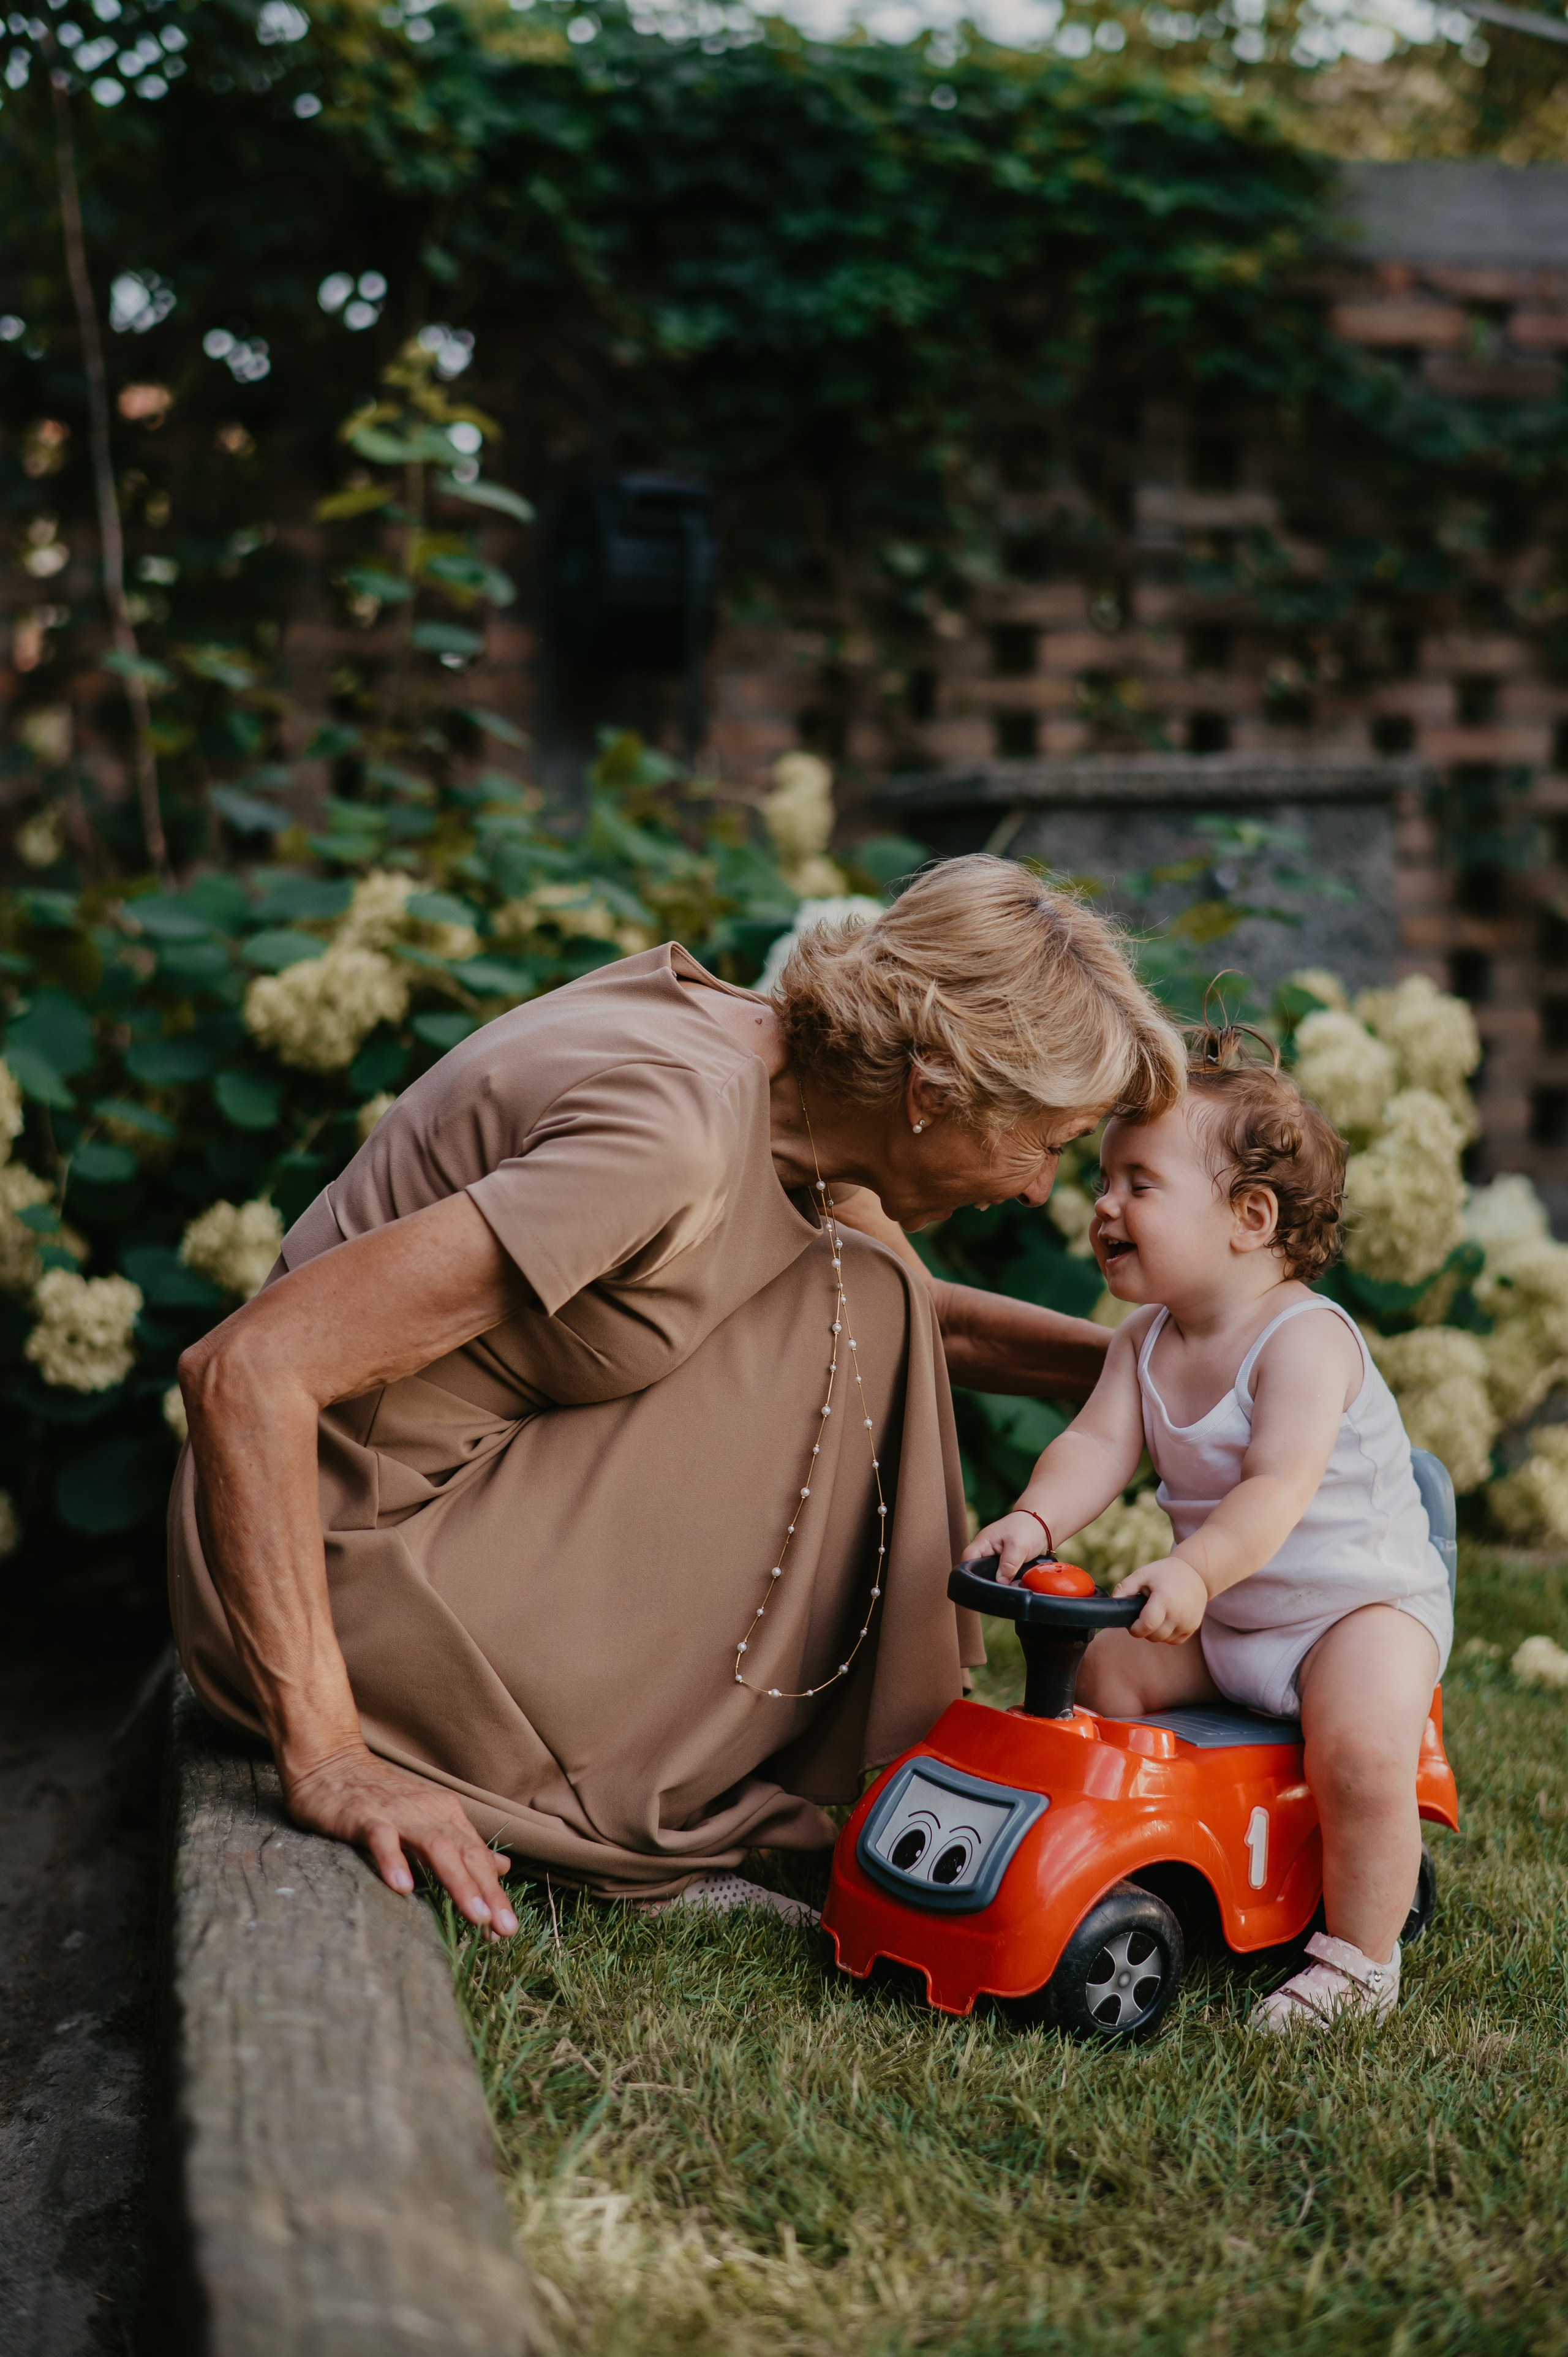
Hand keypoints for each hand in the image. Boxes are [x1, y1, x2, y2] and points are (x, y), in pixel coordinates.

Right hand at [285, 1742, 518, 1938]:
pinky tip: (403, 1888)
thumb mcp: (428, 1819)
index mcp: (447, 1815)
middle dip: (488, 1892)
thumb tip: (502, 1866)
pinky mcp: (364, 1817)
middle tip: (505, 1929)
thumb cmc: (380, 1798)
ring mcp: (399, 1814)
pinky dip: (394, 1861)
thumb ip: (462, 1845)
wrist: (331, 1762)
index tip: (506, 1929)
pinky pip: (382, 1839)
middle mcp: (430, 1812)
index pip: (478, 1857)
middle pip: (466, 1854)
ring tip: (475, 1915)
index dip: (494, 1892)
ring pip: (436, 1847)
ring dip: (459, 1882)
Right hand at [963, 1511, 1050, 1584]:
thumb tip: (1000, 1583)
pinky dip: (1006, 1581)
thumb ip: (1008, 1565)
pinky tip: (1012, 1584)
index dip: (970, 1573)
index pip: (967, 1560)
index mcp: (983, 1542)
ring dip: (998, 1582)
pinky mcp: (1004, 1565)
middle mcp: (985, 1551)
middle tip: (999, 1587)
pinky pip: (1000, 1577)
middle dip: (986, 1580)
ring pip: (989, 1576)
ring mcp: (994, 1558)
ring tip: (1007, 1585)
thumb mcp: (1018, 1546)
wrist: (1042, 1526)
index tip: (982, 1585)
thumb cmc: (1028, 1528)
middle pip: (977, 1571)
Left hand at [1113, 1555, 1208, 1643]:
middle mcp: (1179, 1614)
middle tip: (1142, 1615)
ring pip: (1163, 1640)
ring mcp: (1188, 1622)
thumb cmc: (1164, 1573)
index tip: (1131, 1623)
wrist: (1195, 1573)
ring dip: (1155, 1632)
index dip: (1135, 1629)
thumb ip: (1125, 1588)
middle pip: (1154, 1636)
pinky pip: (1174, 1640)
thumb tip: (1113, 1603)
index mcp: (1165, 1600)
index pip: (1147, 1626)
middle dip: (1144, 1630)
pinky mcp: (1193, 1627)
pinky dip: (1167, 1634)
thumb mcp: (1142, 1574)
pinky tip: (1166, 1619)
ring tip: (1155, 1614)